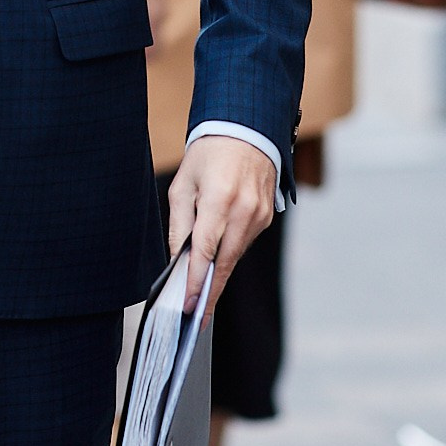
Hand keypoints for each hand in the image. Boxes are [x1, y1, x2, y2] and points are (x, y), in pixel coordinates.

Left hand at [167, 135, 276, 306]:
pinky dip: (230, 250)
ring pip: (236, 254)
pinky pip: (245, 241)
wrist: (246, 129)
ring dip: (220, 270)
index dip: (196, 281)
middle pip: (226, 262)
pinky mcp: (267, 216)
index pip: (206, 252)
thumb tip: (178, 258)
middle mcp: (244, 211)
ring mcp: (259, 215)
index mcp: (219, 200)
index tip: (189, 305)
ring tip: (201, 290)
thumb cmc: (208, 154)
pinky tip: (218, 255)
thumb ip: (181, 223)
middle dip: (210, 290)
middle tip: (197, 315)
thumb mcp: (183, 184)